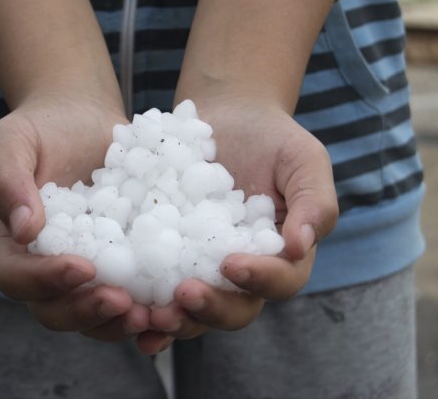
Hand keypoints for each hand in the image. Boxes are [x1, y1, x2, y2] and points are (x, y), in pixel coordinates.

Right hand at [0, 97, 156, 343]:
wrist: (82, 120)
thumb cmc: (41, 128)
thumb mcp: (12, 142)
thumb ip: (7, 181)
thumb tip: (23, 230)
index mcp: (7, 245)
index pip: (14, 277)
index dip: (44, 281)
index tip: (82, 268)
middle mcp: (41, 268)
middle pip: (53, 310)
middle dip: (86, 312)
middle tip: (123, 302)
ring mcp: (82, 272)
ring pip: (92, 316)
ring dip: (119, 322)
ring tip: (152, 314)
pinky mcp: (118, 266)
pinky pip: (129, 296)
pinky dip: (147, 305)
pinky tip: (174, 300)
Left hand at [149, 95, 338, 337]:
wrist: (224, 118)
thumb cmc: (272, 138)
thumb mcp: (304, 160)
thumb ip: (314, 202)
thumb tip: (300, 247)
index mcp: (282, 256)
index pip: (280, 281)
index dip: (260, 279)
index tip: (232, 263)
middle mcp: (242, 274)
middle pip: (234, 309)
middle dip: (211, 308)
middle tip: (184, 294)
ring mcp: (201, 270)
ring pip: (192, 312)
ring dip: (173, 321)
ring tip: (151, 314)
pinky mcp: (166, 259)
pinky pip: (154, 291)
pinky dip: (141, 306)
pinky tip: (123, 308)